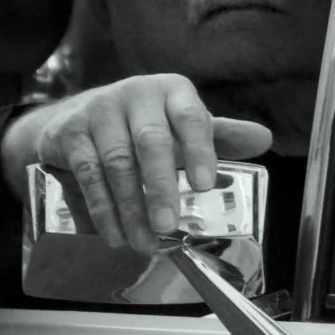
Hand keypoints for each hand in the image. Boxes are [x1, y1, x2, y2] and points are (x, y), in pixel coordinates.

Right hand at [4, 74, 271, 255]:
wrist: (75, 117)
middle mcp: (134, 94)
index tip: (205, 185)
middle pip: (151, 142)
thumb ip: (218, 135)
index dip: (199, 149)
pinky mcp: (70, 131)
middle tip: (167, 225)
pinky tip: (115, 234)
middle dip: (160, 187)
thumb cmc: (141, 124)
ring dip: (130, 208)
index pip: (190, 117)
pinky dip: (102, 209)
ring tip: (144, 243)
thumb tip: (264, 138)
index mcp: (170, 91)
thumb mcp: (180, 124)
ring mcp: (99, 111)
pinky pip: (88, 174)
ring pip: (117, 163)